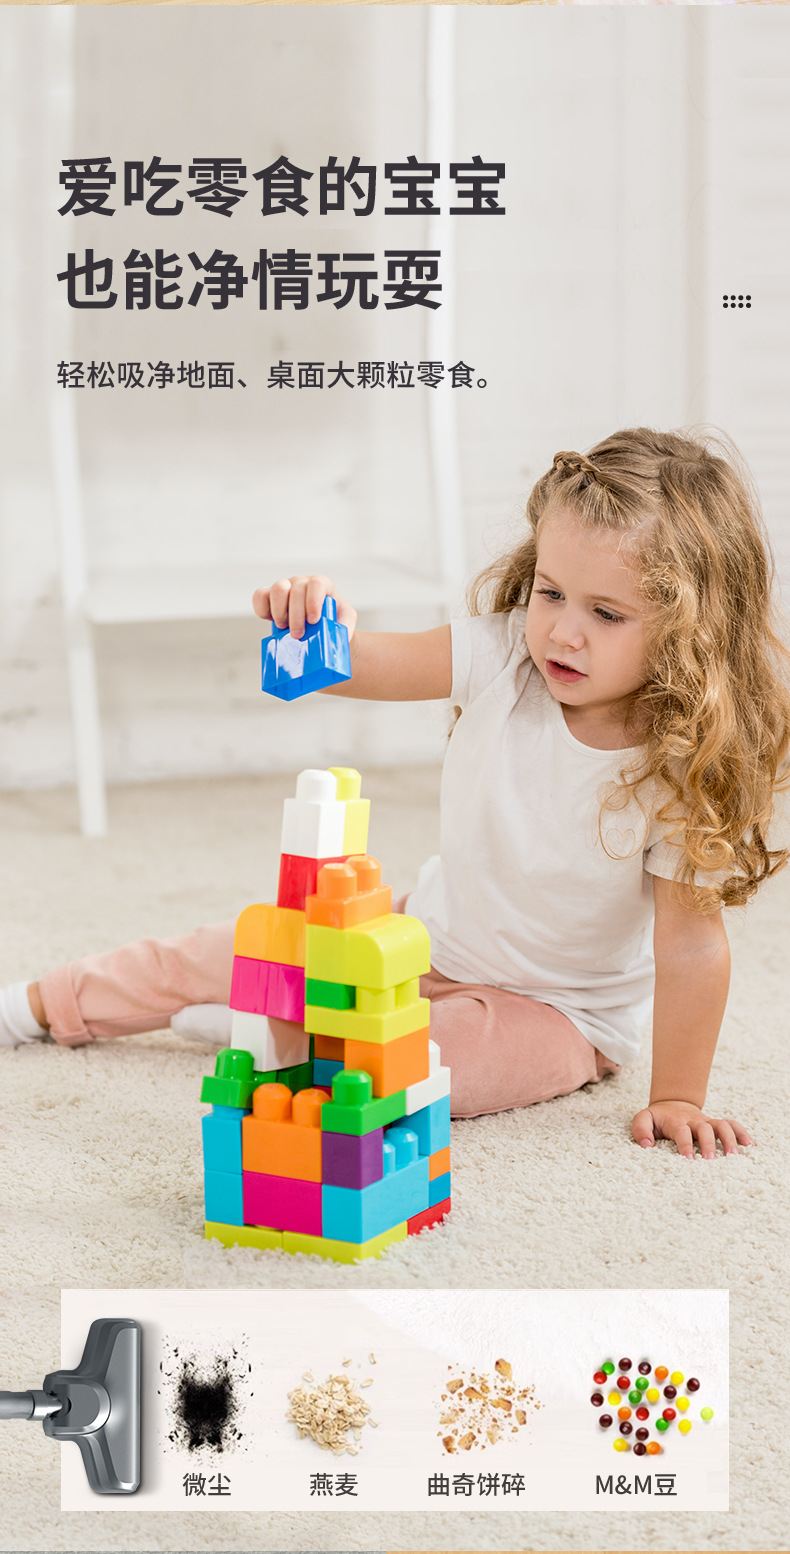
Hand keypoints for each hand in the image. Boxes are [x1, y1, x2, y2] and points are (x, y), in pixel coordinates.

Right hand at [253, 575, 357, 641]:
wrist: (321, 626)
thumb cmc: (334, 622)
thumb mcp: (345, 623)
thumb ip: (344, 627)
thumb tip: (336, 639)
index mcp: (321, 585)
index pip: (317, 584)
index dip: (313, 601)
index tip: (313, 620)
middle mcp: (302, 582)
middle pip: (296, 589)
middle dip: (296, 615)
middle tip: (297, 634)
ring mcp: (286, 587)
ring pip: (278, 588)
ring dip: (279, 611)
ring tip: (284, 627)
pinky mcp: (270, 597)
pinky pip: (260, 595)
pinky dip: (261, 608)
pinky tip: (268, 620)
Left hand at [632, 1101, 752, 1159]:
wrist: (672, 1104)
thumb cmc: (657, 1118)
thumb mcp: (643, 1119)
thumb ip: (640, 1129)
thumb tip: (646, 1145)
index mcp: (676, 1121)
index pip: (682, 1132)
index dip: (685, 1145)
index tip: (689, 1159)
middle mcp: (694, 1121)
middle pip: (704, 1129)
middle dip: (708, 1144)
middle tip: (711, 1160)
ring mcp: (707, 1122)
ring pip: (722, 1125)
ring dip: (729, 1139)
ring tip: (734, 1156)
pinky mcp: (716, 1124)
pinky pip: (731, 1124)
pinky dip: (741, 1132)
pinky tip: (749, 1145)